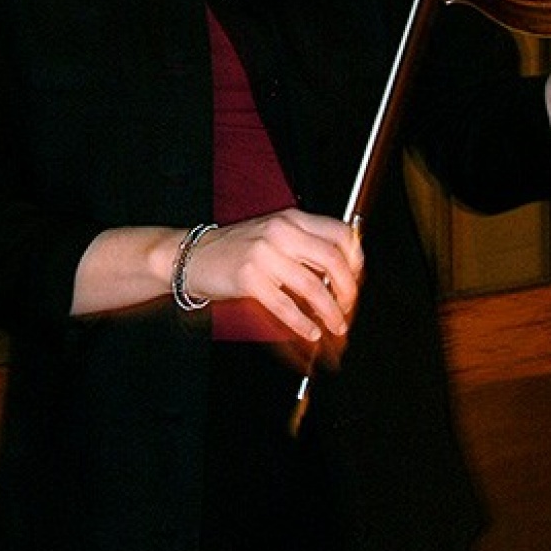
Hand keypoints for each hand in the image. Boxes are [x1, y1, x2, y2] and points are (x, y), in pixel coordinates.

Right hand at [180, 209, 363, 344]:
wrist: (193, 256)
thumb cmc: (237, 248)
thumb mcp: (274, 235)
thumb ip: (305, 246)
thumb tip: (342, 274)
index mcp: (292, 219)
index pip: (339, 233)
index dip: (356, 259)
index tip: (358, 278)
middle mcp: (281, 232)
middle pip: (332, 261)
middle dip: (348, 290)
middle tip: (348, 307)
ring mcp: (265, 255)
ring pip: (313, 287)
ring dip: (330, 311)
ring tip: (336, 325)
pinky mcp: (250, 279)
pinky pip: (286, 306)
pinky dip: (303, 323)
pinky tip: (311, 331)